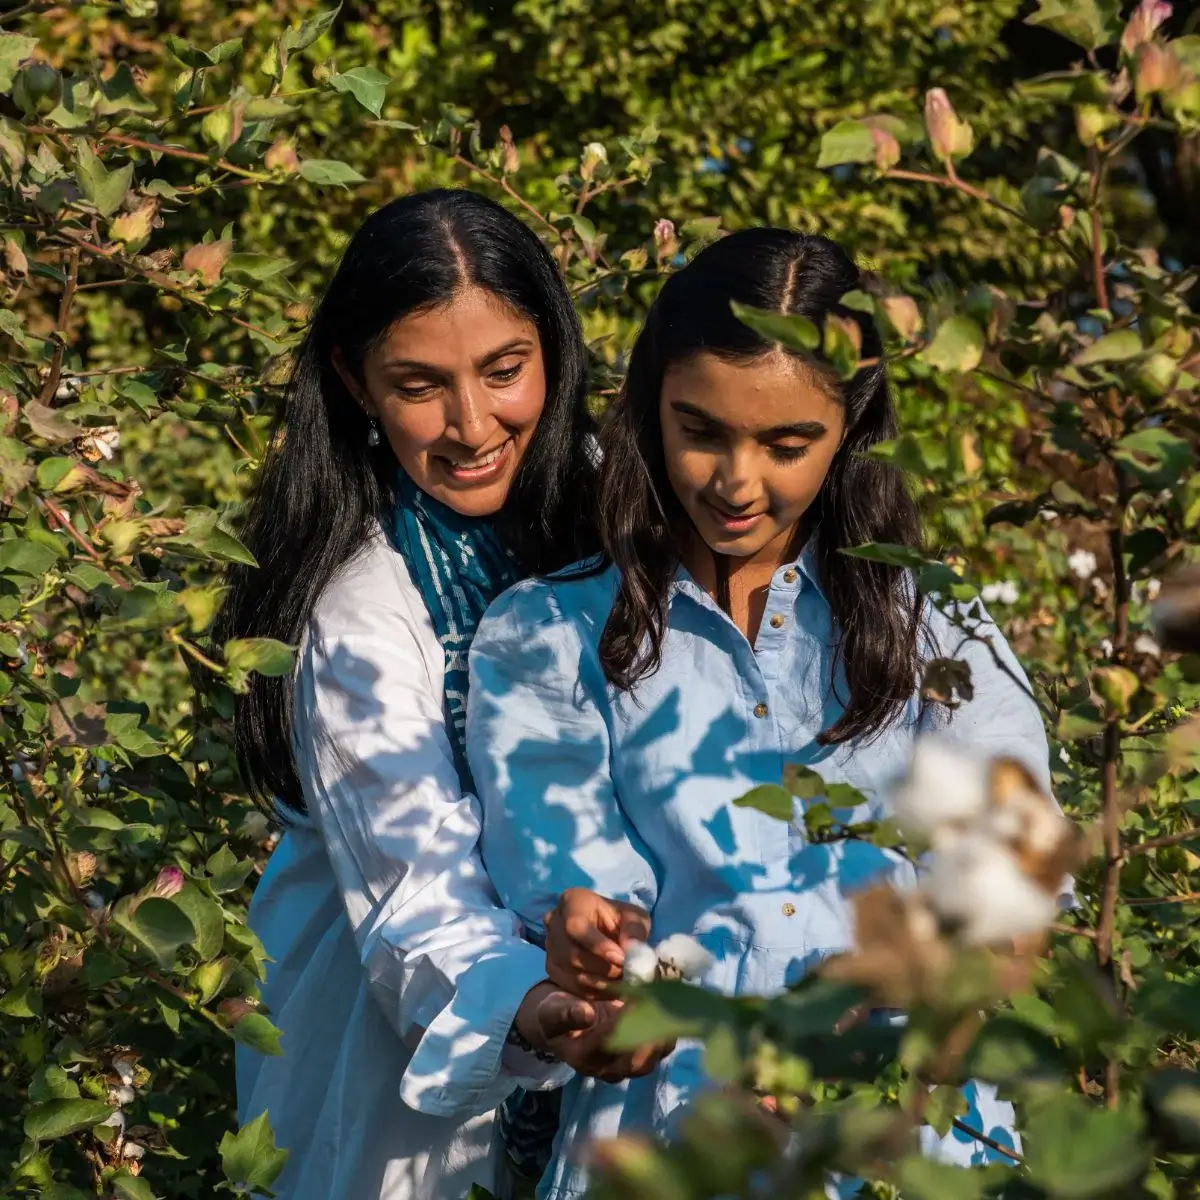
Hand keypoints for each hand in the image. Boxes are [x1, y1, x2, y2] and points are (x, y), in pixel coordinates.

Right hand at [515, 985, 672, 1082]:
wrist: (560, 1022)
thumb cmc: (554, 1013)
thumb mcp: (550, 1011)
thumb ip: (564, 1014)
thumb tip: (585, 1014)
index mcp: (584, 1056)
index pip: (610, 1043)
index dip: (626, 1020)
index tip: (638, 993)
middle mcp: (609, 1067)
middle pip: (639, 1059)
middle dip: (654, 1028)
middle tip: (663, 996)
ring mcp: (628, 1064)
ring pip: (655, 1054)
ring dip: (668, 1025)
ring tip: (672, 994)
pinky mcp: (643, 1053)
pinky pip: (662, 1044)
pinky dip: (672, 1023)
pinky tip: (674, 997)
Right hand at [544, 888, 650, 998]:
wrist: (607, 930)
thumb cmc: (621, 920)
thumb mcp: (635, 917)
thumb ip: (634, 930)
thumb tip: (630, 950)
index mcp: (573, 900)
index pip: (576, 926)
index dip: (598, 945)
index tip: (620, 958)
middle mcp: (554, 921)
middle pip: (572, 953)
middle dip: (604, 968)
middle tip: (627, 973)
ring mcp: (550, 946)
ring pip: (571, 972)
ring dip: (601, 982)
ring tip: (622, 980)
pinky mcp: (552, 967)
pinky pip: (570, 986)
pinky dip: (593, 991)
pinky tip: (610, 988)